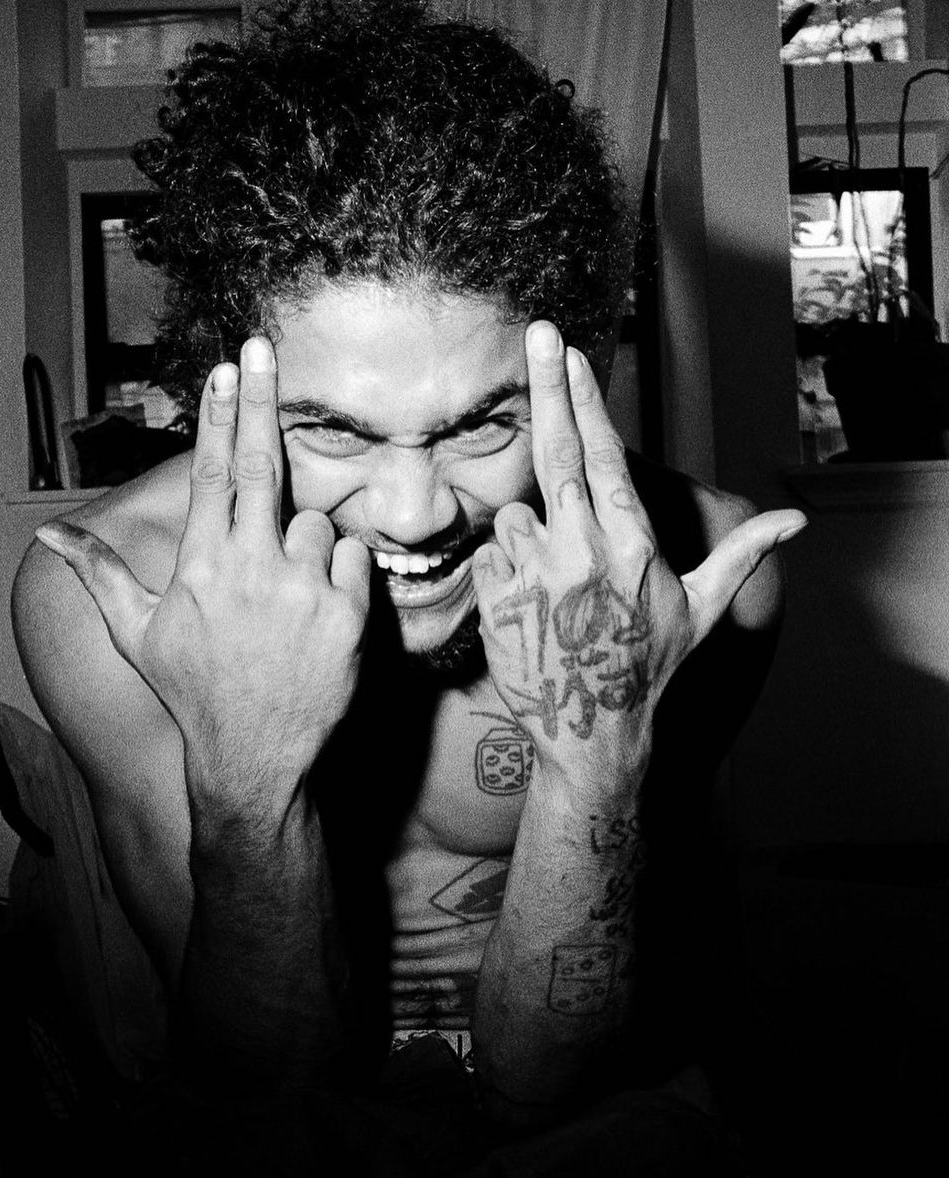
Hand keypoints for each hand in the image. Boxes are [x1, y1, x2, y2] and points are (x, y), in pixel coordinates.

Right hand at [35, 339, 370, 792]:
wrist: (253, 757)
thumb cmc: (193, 691)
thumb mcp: (136, 634)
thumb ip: (98, 572)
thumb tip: (49, 532)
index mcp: (202, 564)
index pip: (213, 471)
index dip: (220, 413)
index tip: (225, 366)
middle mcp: (251, 566)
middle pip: (264, 465)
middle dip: (261, 400)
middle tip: (263, 348)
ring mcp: (303, 589)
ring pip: (314, 524)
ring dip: (303, 543)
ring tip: (284, 598)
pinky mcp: (348, 614)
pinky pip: (351, 559)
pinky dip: (339, 572)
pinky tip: (317, 611)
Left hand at [472, 320, 805, 789]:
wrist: (590, 734)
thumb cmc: (648, 668)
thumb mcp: (701, 611)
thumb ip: (740, 555)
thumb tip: (794, 523)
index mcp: (632, 543)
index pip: (606, 455)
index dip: (587, 400)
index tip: (572, 355)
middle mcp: (582, 549)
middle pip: (555, 452)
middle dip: (547, 388)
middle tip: (538, 336)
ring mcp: (533, 573)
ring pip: (516, 515)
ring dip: (529, 532)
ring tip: (556, 586)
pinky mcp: (495, 599)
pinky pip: (490, 555)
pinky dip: (506, 567)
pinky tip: (530, 605)